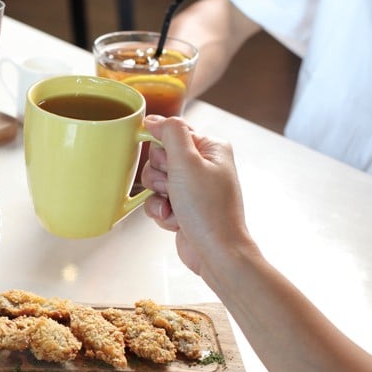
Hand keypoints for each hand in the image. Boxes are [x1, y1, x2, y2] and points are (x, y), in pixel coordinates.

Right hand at [140, 115, 253, 274]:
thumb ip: (171, 133)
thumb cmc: (208, 211)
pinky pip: (157, 200)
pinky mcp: (183, 206)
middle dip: (159, 176)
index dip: (161, 147)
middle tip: (174, 187)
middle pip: (159, 156)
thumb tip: (155, 119)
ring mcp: (193, 187)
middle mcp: (203, 165)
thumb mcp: (187, 162)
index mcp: (210, 147)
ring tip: (175, 206)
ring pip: (155, 180)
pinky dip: (161, 211)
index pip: (172, 132)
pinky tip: (175, 220)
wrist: (216, 252)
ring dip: (159, 196)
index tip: (165, 163)